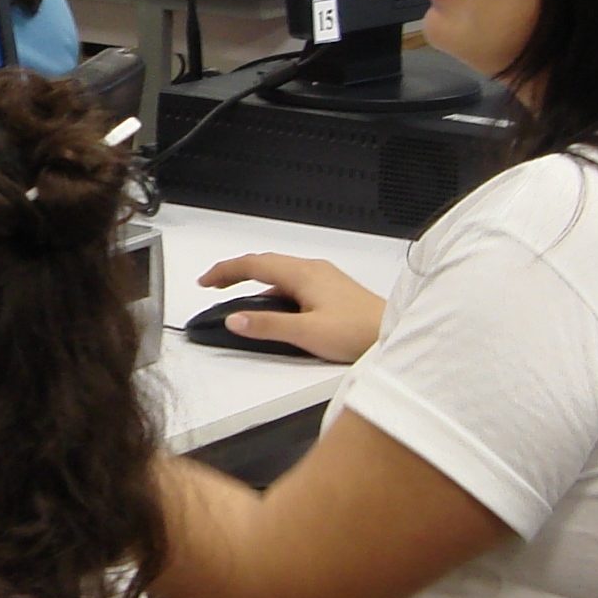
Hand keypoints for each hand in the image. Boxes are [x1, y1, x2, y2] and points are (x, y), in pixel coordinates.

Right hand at [195, 252, 383, 363]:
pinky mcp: (332, 290)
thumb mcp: (306, 333)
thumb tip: (234, 319)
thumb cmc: (358, 331)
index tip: (205, 281)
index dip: (224, 271)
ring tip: (238, 297)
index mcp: (302, 273)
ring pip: (280, 273)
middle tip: (214, 284)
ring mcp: (323, 278)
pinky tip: (274, 309)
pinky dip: (274, 289)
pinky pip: (293, 282)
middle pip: (265, 263)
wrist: (393, 334)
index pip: (253, 264)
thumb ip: (268, 326)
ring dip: (256, 281)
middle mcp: (313, 270)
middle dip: (236, 271)